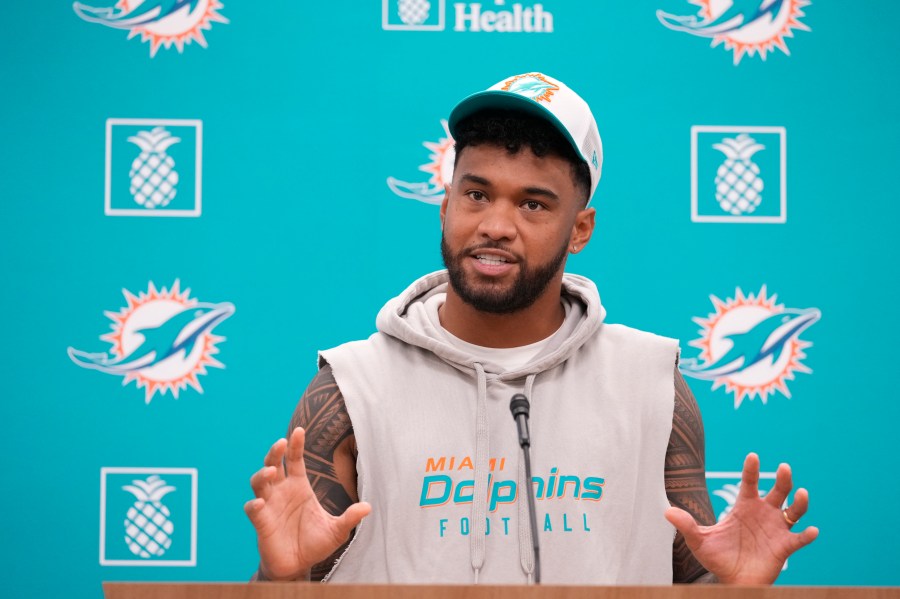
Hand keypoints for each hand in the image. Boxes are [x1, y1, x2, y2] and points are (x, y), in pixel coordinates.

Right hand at [244, 427, 370, 580]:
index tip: (298, 430)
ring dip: (262, 474)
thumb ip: (349, 518)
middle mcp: (282, 491)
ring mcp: (269, 505)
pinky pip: (253, 509)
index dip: (295, 445)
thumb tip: (368, 507)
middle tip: (281, 443)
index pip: (294, 459)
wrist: (298, 566)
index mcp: (299, 486)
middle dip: (274, 452)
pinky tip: (260, 503)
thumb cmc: (316, 544)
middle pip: (273, 463)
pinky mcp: (261, 522)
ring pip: (259, 482)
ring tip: (271, 472)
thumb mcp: (337, 531)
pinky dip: (254, 505)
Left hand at [665, 453, 818, 584]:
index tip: (753, 456)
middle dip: (782, 479)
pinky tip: (812, 531)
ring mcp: (776, 529)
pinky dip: (807, 535)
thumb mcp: (698, 541)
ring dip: (800, 502)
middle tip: (783, 467)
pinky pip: (800, 539)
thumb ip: (686, 525)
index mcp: (744, 507)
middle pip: (778, 491)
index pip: (750, 482)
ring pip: (794, 510)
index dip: (751, 469)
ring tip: (801, 494)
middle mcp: (764, 513)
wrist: (732, 580)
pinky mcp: (785, 546)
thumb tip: (666, 511)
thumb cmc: (718, 557)